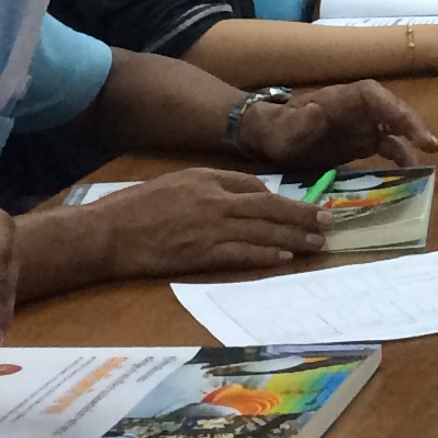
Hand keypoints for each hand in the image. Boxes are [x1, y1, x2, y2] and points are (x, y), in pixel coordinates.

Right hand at [78, 168, 327, 275]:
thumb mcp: (180, 182)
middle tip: (329, 222)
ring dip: (293, 237)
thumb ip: (216, 184)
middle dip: (303, 216)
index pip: (257, 187)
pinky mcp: (200, 255)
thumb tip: (252, 195)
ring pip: (262, 231)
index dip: (286, 200)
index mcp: (209, 181)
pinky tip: (285, 256)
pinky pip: (241, 253)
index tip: (308, 207)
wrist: (107, 232)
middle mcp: (215, 202)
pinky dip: (266, 254)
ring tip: (318, 243)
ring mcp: (209, 229)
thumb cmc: (138, 207)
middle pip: (269, 208)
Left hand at [244, 79, 436, 172]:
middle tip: (432, 145)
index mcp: (341, 99)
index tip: (412, 129)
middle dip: (413, 125)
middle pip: (392, 110)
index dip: (397, 110)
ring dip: (412, 139)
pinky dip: (401, 155)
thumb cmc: (276, 130)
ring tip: (429, 156)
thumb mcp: (282, 129)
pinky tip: (410, 171)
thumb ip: (299, 122)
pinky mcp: (361, 142)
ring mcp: (362, 125)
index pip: (376, 97)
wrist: (269, 138)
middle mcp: (358, 109)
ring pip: (395, 127)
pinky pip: (387, 145)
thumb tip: (317, 110)